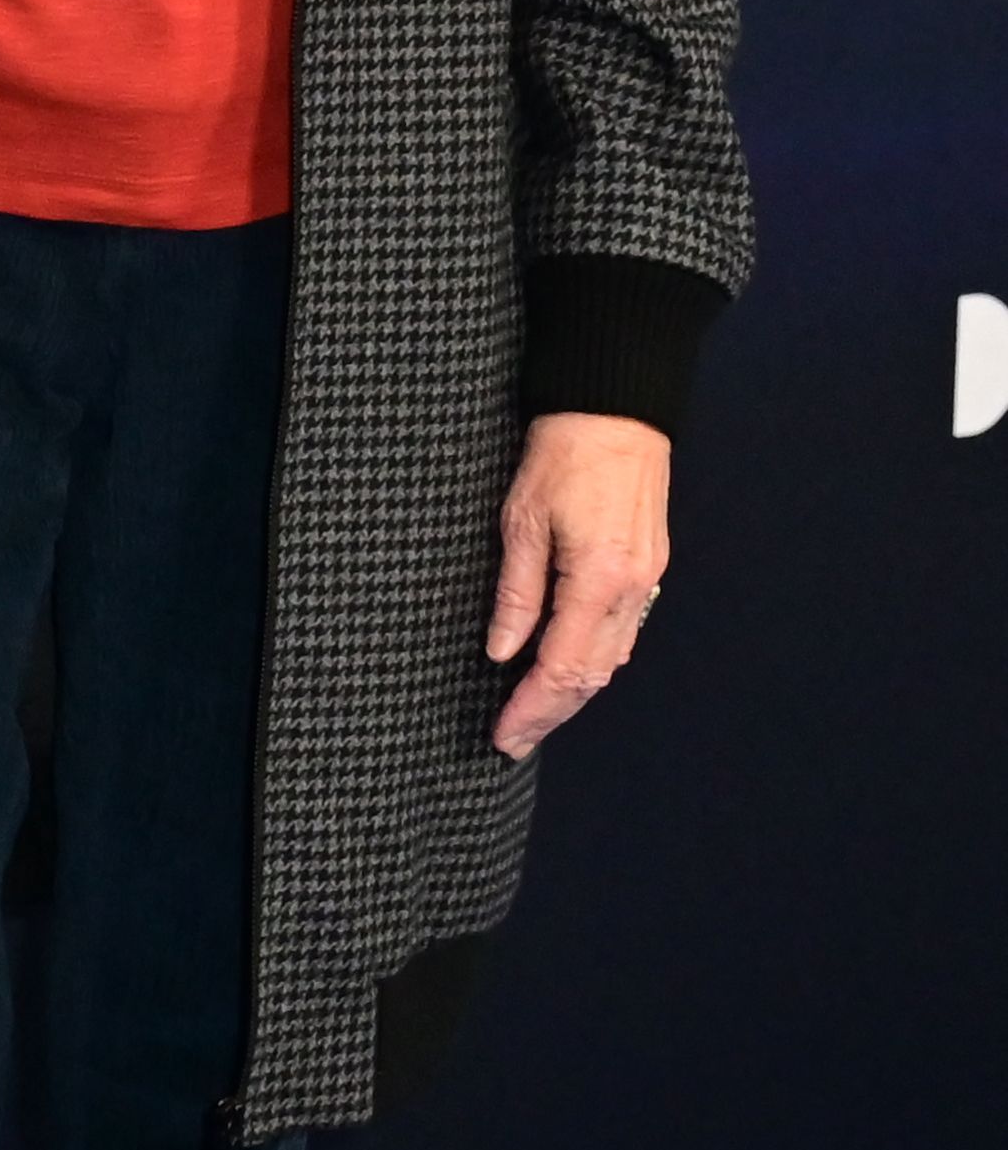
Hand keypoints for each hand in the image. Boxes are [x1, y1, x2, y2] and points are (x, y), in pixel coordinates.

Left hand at [484, 412, 672, 759]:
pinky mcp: (649, 567)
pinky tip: (567, 671)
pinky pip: (623, 633)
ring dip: (573, 694)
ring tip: (533, 715)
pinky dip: (594, 662)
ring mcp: (647, 579)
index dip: (529, 709)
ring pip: (612, 660)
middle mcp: (632, 588)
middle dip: (550, 714)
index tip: (503, 736)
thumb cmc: (564, 454)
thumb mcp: (521, 522)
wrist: (616, 409)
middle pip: (591, 677)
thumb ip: (516, 594)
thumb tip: (501, 651)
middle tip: (512, 740)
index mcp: (599, 579)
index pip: (560, 668)